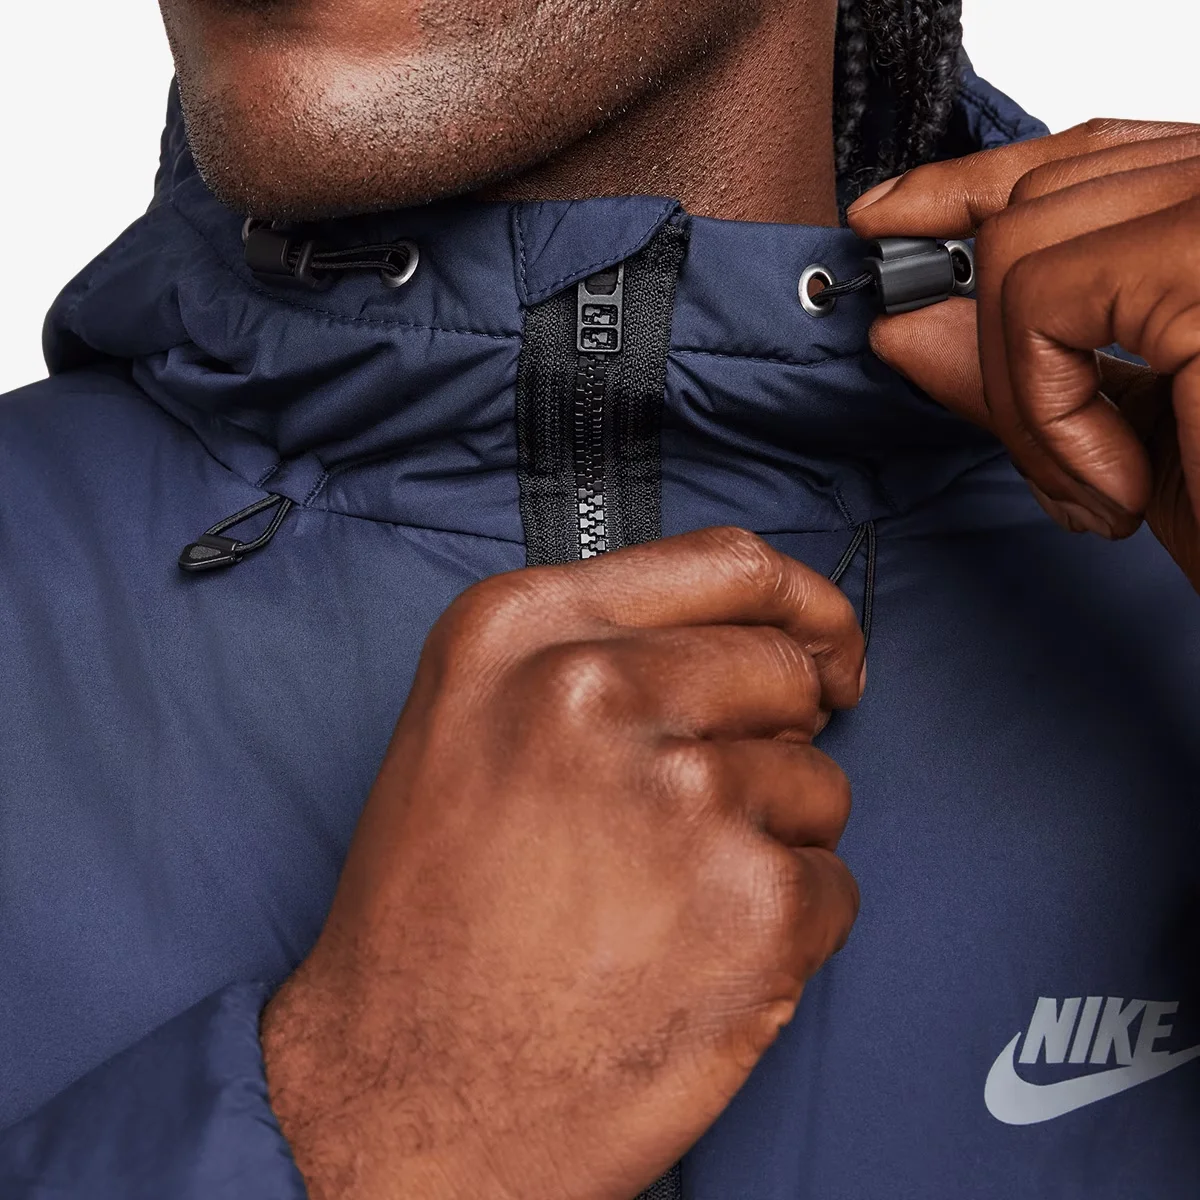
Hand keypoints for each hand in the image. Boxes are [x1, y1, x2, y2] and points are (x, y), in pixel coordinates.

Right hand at [262, 528, 864, 1199]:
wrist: (402, 1096)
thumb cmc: (433, 917)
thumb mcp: (470, 723)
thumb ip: (599, 649)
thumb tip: (752, 639)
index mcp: (524, 632)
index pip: (729, 565)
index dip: (800, 606)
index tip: (825, 648)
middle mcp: (598, 691)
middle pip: (783, 672)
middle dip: (772, 739)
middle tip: (701, 815)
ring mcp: (683, 795)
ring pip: (817, 784)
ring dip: (769, 842)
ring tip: (665, 901)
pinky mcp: (752, 906)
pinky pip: (832, 884)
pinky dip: (785, 928)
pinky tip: (693, 958)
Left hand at [847, 119, 1199, 588]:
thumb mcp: (1117, 427)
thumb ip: (1019, 361)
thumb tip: (900, 322)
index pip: (1080, 155)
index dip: (968, 186)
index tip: (883, 221)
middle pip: (1037, 204)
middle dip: (992, 347)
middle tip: (1045, 462)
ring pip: (1019, 252)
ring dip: (1025, 403)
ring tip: (1096, 490)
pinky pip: (1042, 308)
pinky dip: (1049, 416)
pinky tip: (1116, 486)